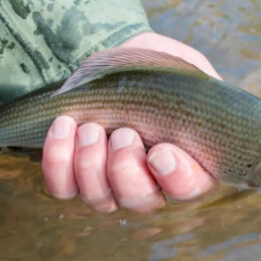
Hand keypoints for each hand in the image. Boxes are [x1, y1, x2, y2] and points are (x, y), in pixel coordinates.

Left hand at [42, 32, 219, 211]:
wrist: (120, 59)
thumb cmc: (160, 70)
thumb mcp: (190, 72)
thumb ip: (201, 93)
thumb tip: (202, 108)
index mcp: (186, 162)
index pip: (187, 188)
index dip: (176, 178)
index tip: (160, 152)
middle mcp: (149, 181)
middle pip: (139, 200)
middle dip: (126, 169)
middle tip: (123, 133)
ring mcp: (110, 182)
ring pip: (99, 198)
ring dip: (91, 164)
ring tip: (90, 127)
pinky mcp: (75, 173)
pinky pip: (62, 186)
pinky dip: (58, 160)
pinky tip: (63, 126)